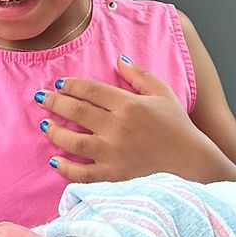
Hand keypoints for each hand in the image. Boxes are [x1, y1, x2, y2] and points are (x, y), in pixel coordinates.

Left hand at [37, 56, 235, 182]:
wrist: (194, 165)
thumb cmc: (180, 129)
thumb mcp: (164, 94)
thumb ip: (140, 75)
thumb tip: (118, 59)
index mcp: (129, 105)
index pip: (90, 90)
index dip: (71, 85)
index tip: (59, 84)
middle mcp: (117, 128)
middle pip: (77, 111)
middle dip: (55, 103)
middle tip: (41, 98)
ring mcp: (113, 154)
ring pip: (73, 141)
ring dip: (55, 132)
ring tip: (44, 125)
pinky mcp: (113, 177)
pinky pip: (82, 174)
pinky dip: (65, 168)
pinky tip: (55, 160)